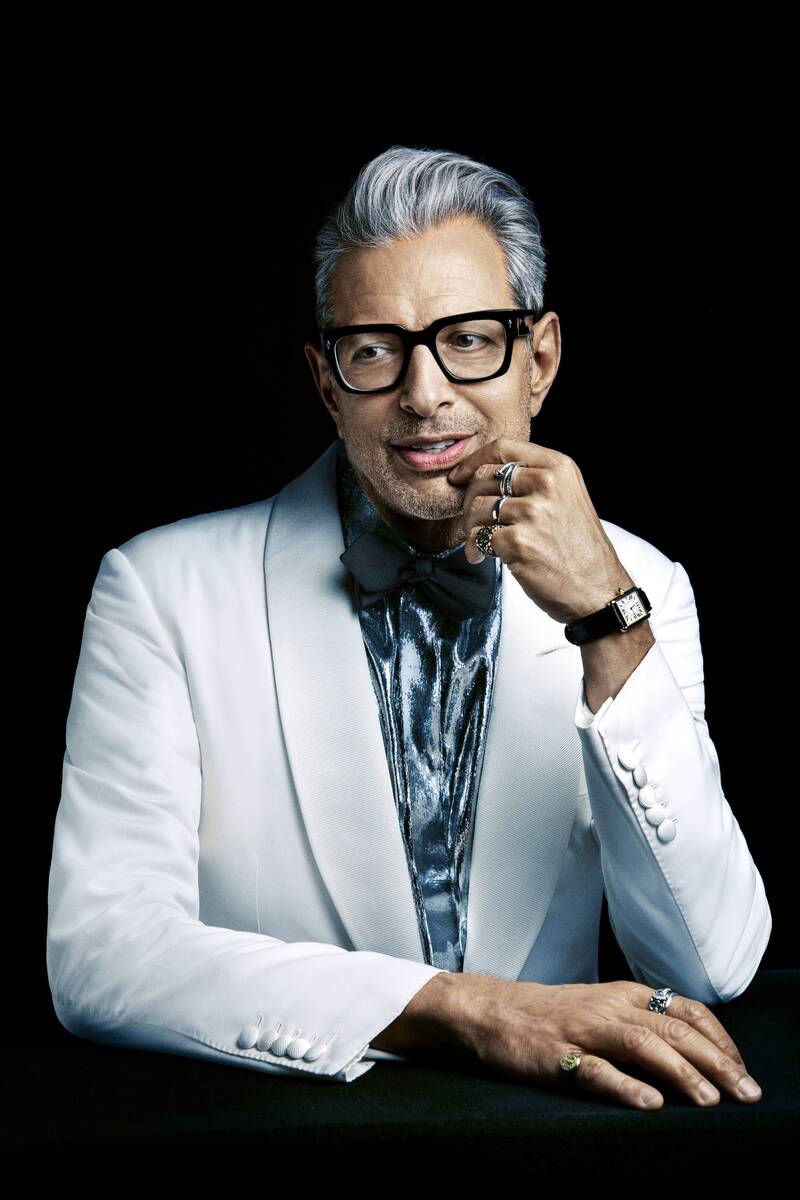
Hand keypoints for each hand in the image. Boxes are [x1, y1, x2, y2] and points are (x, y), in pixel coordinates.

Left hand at [448, 438, 634, 625]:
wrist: (598, 590)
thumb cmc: (578, 549)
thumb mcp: (568, 499)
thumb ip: (534, 480)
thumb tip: (482, 473)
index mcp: (559, 468)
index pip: (503, 448)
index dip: (473, 461)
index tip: (459, 476)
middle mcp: (547, 484)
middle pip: (484, 477)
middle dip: (469, 500)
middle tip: (473, 520)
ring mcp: (533, 513)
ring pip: (477, 507)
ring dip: (470, 527)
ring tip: (481, 543)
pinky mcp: (518, 542)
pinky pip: (478, 536)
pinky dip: (474, 548)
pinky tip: (483, 557)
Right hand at [453, 974, 761, 1109]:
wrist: (492, 1010)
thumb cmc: (553, 1015)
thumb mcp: (604, 1008)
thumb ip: (643, 1022)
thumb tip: (695, 1054)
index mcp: (626, 995)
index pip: (688, 1010)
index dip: (721, 1040)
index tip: (742, 1070)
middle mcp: (611, 1007)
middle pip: (674, 1030)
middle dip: (716, 1062)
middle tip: (746, 1093)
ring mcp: (584, 1030)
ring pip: (642, 1045)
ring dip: (681, 1072)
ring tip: (709, 1101)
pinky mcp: (557, 1055)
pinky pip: (594, 1071)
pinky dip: (624, 1086)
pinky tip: (649, 1103)